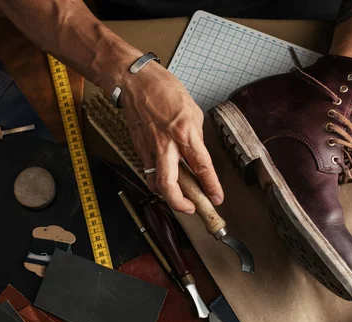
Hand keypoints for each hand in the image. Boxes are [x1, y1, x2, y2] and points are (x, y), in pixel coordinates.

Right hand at [119, 62, 223, 213]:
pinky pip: (148, 170)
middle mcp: (166, 145)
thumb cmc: (163, 89)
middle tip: (190, 208)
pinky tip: (164, 176)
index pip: (201, 166)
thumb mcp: (192, 110)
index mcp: (185, 133)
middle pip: (170, 186)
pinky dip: (156, 178)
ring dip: (166, 194)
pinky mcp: (139, 148)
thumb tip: (196, 151)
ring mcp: (149, 148)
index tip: (217, 197)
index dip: (211, 186)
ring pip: (155, 183)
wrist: (134, 81)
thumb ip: (195, 135)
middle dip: (180, 204)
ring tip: (178, 196)